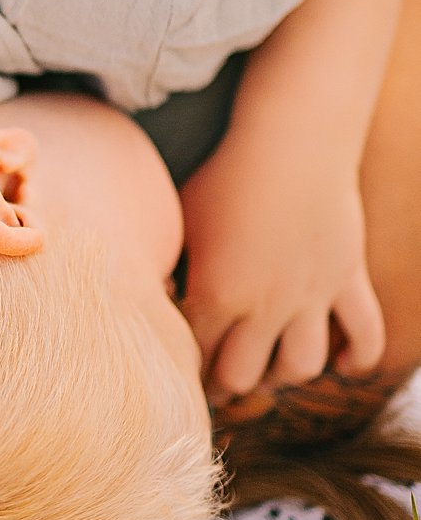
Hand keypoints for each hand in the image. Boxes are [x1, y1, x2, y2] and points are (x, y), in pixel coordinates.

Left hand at [179, 128, 385, 406]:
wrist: (292, 137)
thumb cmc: (224, 169)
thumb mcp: (181, 217)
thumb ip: (169, 264)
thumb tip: (153, 295)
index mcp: (217, 293)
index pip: (196, 355)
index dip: (184, 366)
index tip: (178, 368)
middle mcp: (266, 304)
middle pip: (243, 375)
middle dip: (225, 383)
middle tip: (218, 380)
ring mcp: (312, 295)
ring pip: (301, 366)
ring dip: (281, 374)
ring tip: (268, 366)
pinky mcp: (348, 278)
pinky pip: (365, 335)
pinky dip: (357, 358)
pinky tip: (341, 366)